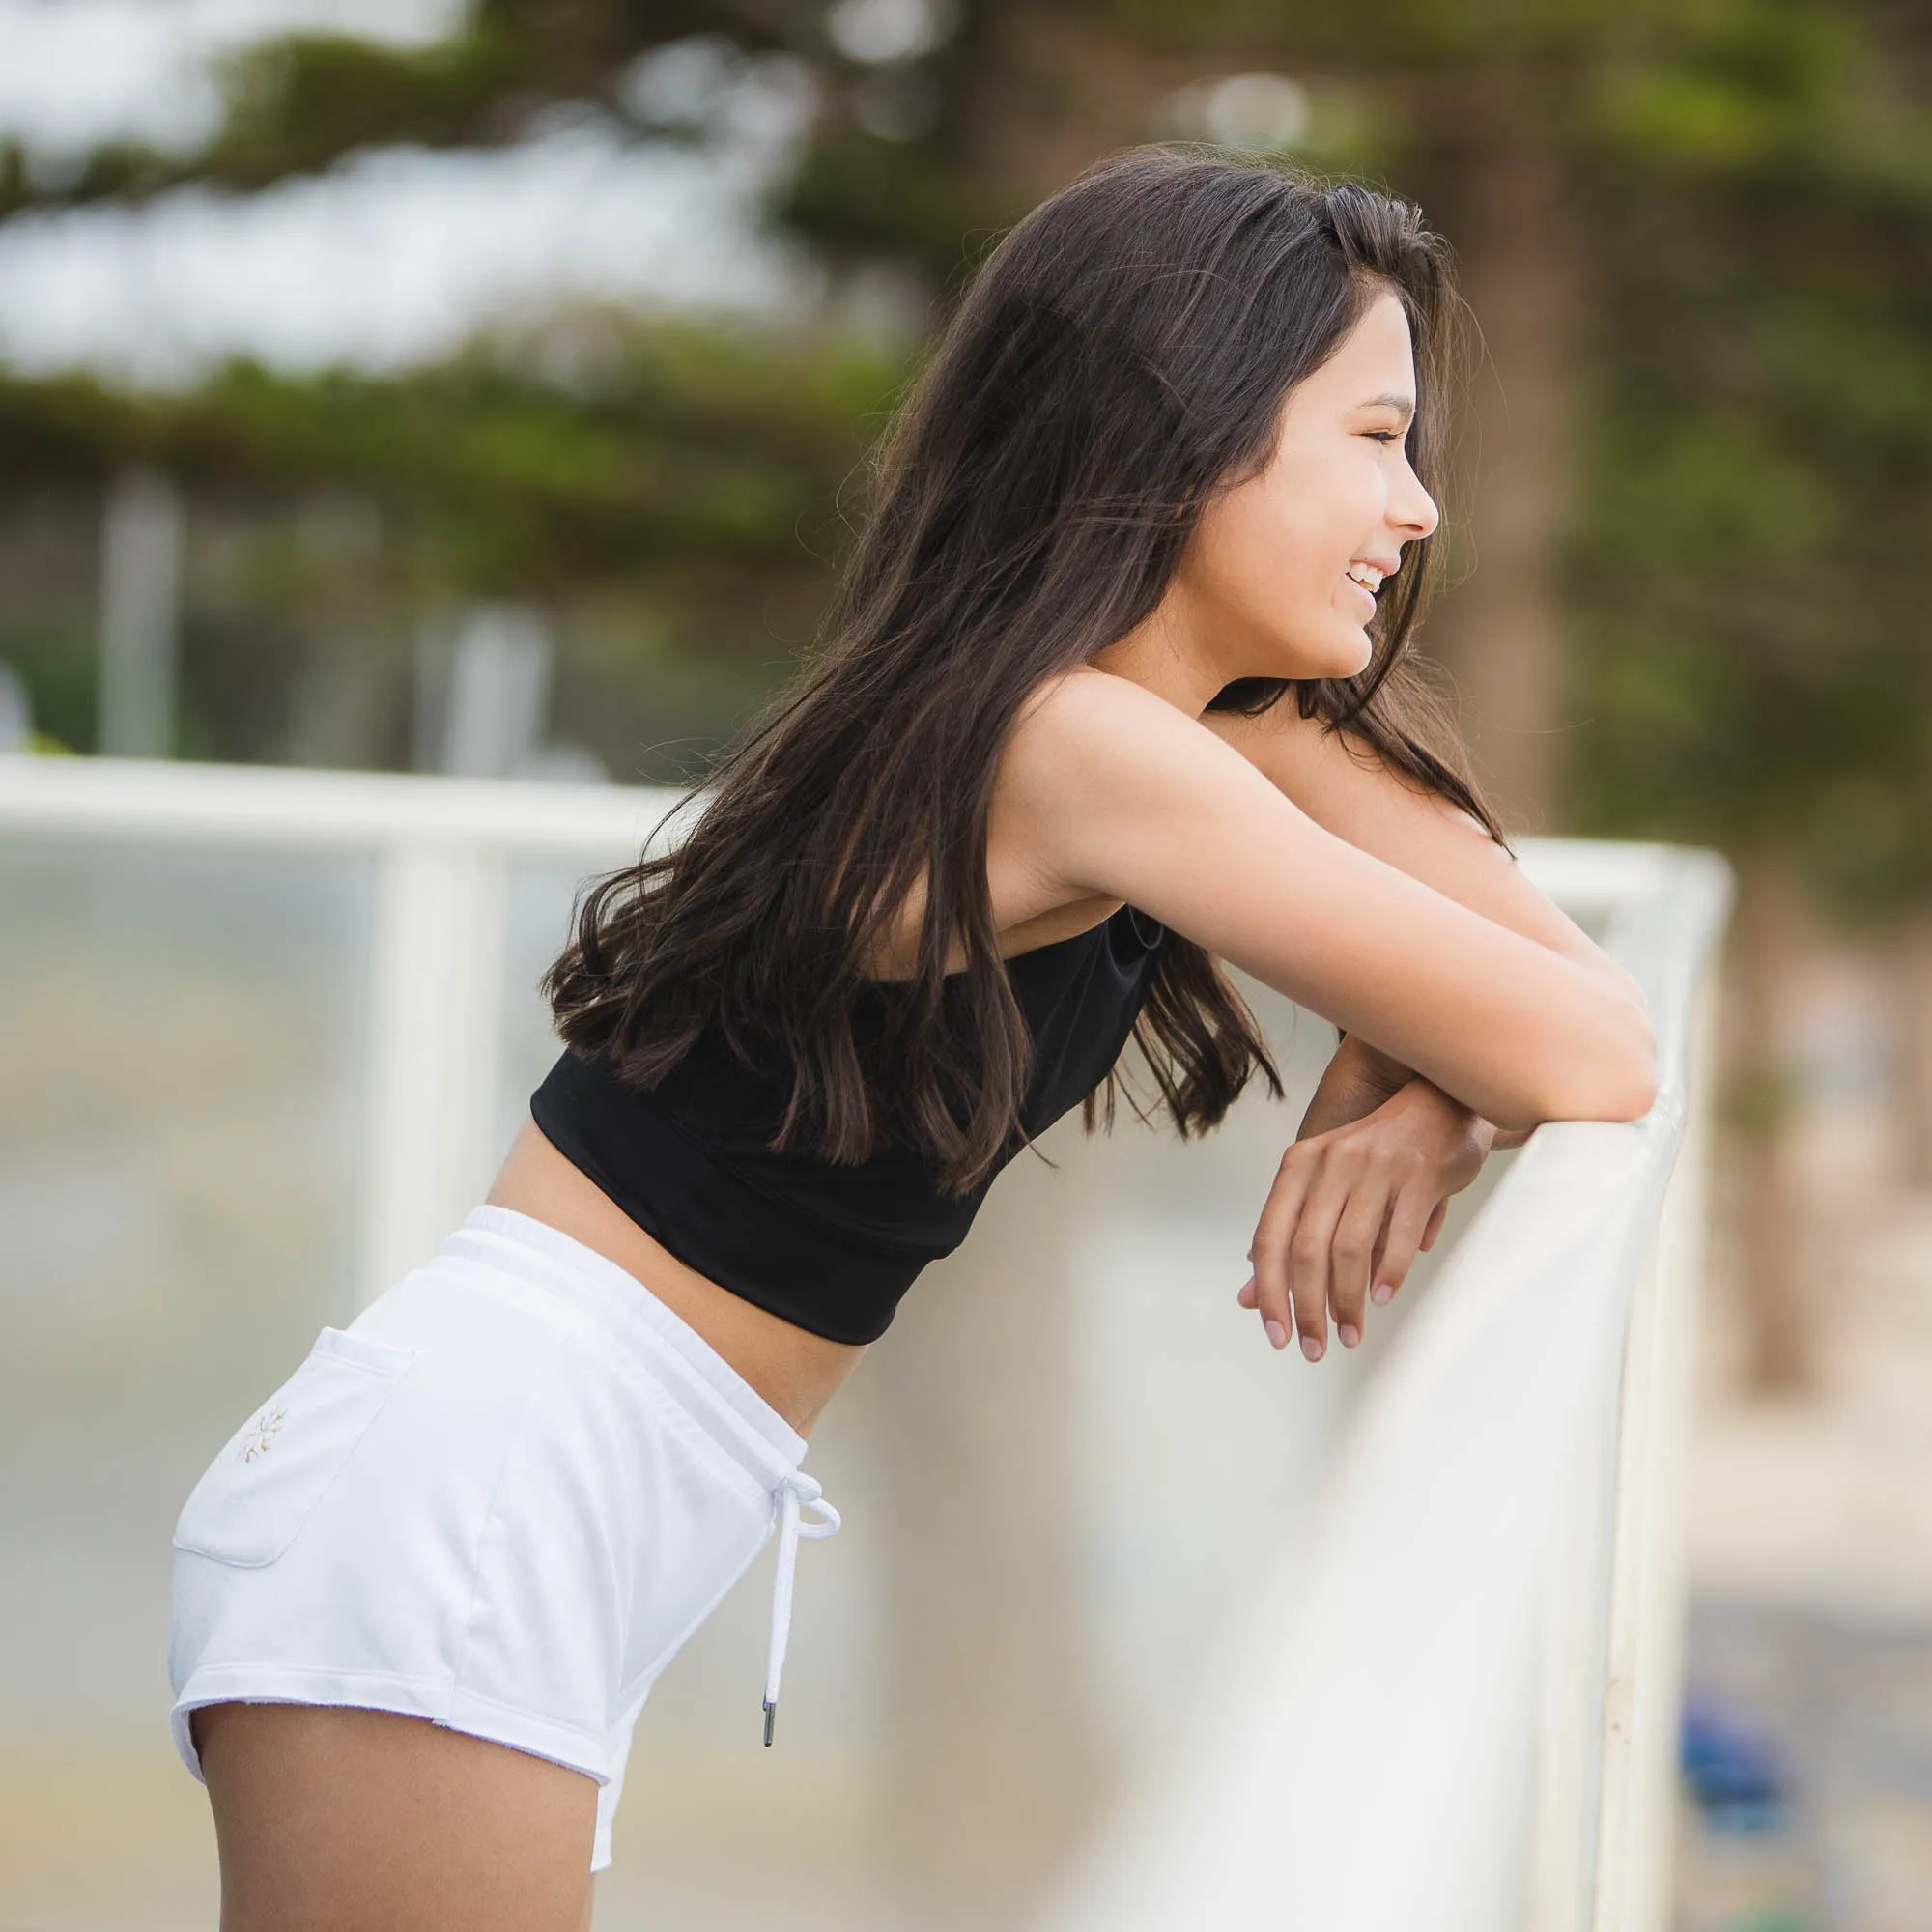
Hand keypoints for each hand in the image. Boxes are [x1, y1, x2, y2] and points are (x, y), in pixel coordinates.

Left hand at [1237, 1073, 1492, 1361]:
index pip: (1270, 1237)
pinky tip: (1381, 1298)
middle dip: (1308, 1308)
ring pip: (1350, 1249)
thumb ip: (1290, 1238)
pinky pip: (1398, 1235)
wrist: (1439, 1103)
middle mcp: (1331, 1163)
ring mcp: (1375, 1168)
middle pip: (1307, 1250)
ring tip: (1351, 1332)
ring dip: (1348, 1301)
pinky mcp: (1418, 1176)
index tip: (1276, 1334)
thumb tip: (1251, 1296)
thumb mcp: (1326, 1186)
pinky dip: (1389, 1273)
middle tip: (1315, 1347)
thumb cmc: (1377, 1154)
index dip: (1269, 1291)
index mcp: (1300, 1165)